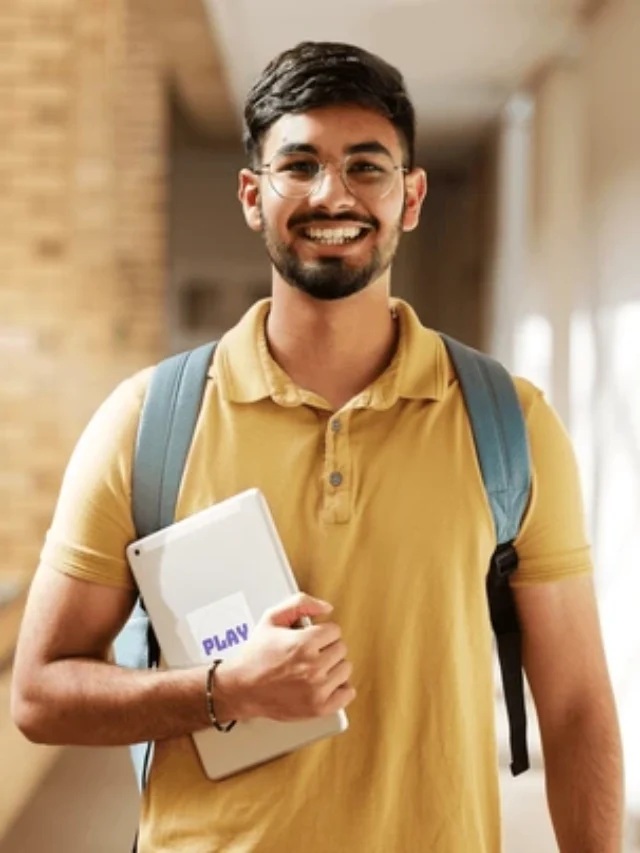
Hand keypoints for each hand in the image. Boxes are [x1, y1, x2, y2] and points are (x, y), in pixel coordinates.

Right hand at [215, 593, 355, 721]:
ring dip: (333, 667)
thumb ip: (300, 604)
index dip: (321, 632)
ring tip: (314, 668)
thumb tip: (327, 608)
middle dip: (327, 648)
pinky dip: (339, 688)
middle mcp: (313, 667)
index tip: (311, 639)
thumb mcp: (272, 619)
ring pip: (345, 669)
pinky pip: (347, 693)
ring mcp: (317, 689)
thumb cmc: (256, 655)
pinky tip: (325, 684)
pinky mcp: (319, 708)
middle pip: (341, 649)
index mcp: (304, 644)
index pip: (335, 630)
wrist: (241, 689)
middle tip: (310, 654)